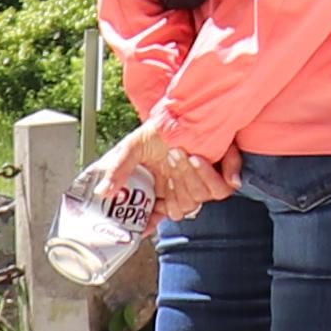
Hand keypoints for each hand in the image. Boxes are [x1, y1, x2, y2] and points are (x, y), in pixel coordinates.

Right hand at [113, 119, 233, 212]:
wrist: (184, 107)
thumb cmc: (158, 130)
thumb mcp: (132, 147)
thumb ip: (118, 170)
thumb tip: (103, 192)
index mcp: (163, 189)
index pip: (160, 215)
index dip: (154, 222)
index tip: (147, 223)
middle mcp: (183, 188)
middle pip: (185, 205)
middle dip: (178, 182)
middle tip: (171, 155)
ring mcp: (203, 181)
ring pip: (205, 196)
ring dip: (196, 175)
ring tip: (188, 153)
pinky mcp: (224, 170)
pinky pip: (227, 184)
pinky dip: (224, 173)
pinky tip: (208, 157)